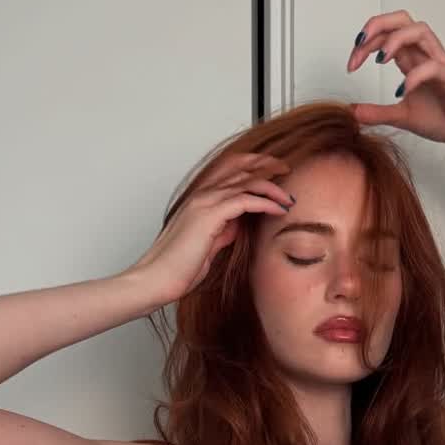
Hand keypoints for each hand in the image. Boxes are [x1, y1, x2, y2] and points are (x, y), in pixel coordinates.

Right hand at [131, 151, 293, 303]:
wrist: (156, 279)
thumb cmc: (178, 268)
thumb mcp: (208, 244)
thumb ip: (223, 230)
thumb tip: (238, 225)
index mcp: (199, 198)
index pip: (229, 167)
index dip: (253, 165)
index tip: (274, 172)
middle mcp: (201, 195)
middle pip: (239, 165)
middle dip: (266, 164)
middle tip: (286, 170)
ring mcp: (204, 202)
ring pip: (245, 181)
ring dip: (271, 186)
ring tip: (288, 196)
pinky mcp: (209, 215)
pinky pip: (245, 200)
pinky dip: (266, 202)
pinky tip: (279, 209)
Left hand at [346, 12, 444, 152]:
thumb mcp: (403, 117)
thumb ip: (378, 113)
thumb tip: (352, 112)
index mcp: (413, 60)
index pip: (386, 34)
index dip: (365, 43)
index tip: (351, 64)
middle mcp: (426, 55)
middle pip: (402, 19)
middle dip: (378, 25)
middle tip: (359, 45)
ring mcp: (441, 64)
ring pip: (420, 31)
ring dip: (395, 39)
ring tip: (379, 60)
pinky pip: (433, 66)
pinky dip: (414, 76)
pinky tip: (402, 91)